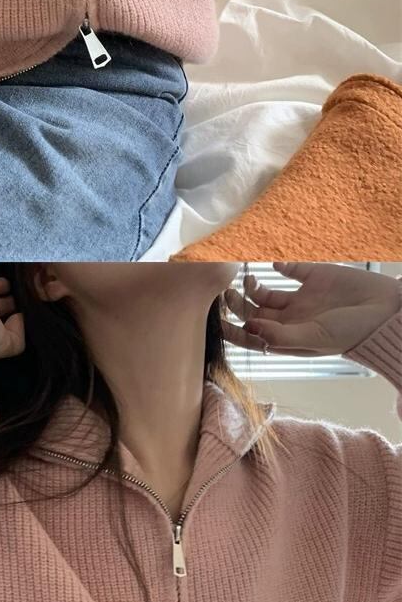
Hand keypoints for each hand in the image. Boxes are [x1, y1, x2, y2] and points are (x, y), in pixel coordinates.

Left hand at [224, 262, 400, 360]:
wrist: (385, 311)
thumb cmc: (351, 332)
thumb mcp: (315, 338)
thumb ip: (282, 335)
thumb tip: (251, 328)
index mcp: (289, 338)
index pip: (252, 336)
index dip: (233, 329)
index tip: (216, 318)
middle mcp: (290, 318)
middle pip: (253, 312)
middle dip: (236, 304)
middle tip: (227, 291)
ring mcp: (300, 297)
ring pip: (264, 292)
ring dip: (251, 285)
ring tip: (247, 278)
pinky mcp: (312, 276)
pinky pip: (287, 268)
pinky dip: (277, 263)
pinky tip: (276, 264)